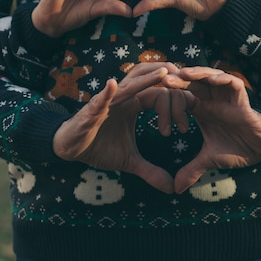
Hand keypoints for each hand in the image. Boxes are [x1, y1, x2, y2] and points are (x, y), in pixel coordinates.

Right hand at [52, 62, 185, 193]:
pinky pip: (99, 99)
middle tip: (189, 79)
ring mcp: (107, 101)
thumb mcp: (130, 161)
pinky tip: (113, 85)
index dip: (175, 102)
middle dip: (168, 78)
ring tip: (164, 71)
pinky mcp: (91, 110)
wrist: (71, 148)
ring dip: (146, 78)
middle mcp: (123, 98)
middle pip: (148, 80)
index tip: (189, 121)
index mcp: (134, 104)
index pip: (159, 94)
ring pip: (129, 85)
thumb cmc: (99, 147)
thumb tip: (171, 189)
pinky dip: (107, 93)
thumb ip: (151, 171)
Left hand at [163, 67, 260, 193]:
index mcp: (201, 108)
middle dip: (177, 80)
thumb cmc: (236, 147)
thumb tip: (176, 189)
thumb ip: (192, 169)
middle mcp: (212, 98)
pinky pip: (232, 82)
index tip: (152, 96)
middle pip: (192, 82)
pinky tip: (212, 79)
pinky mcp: (241, 97)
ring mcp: (226, 96)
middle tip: (161, 79)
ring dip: (197, 74)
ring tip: (182, 74)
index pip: (181, 95)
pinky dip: (222, 79)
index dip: (168, 94)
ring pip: (210, 76)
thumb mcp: (210, 159)